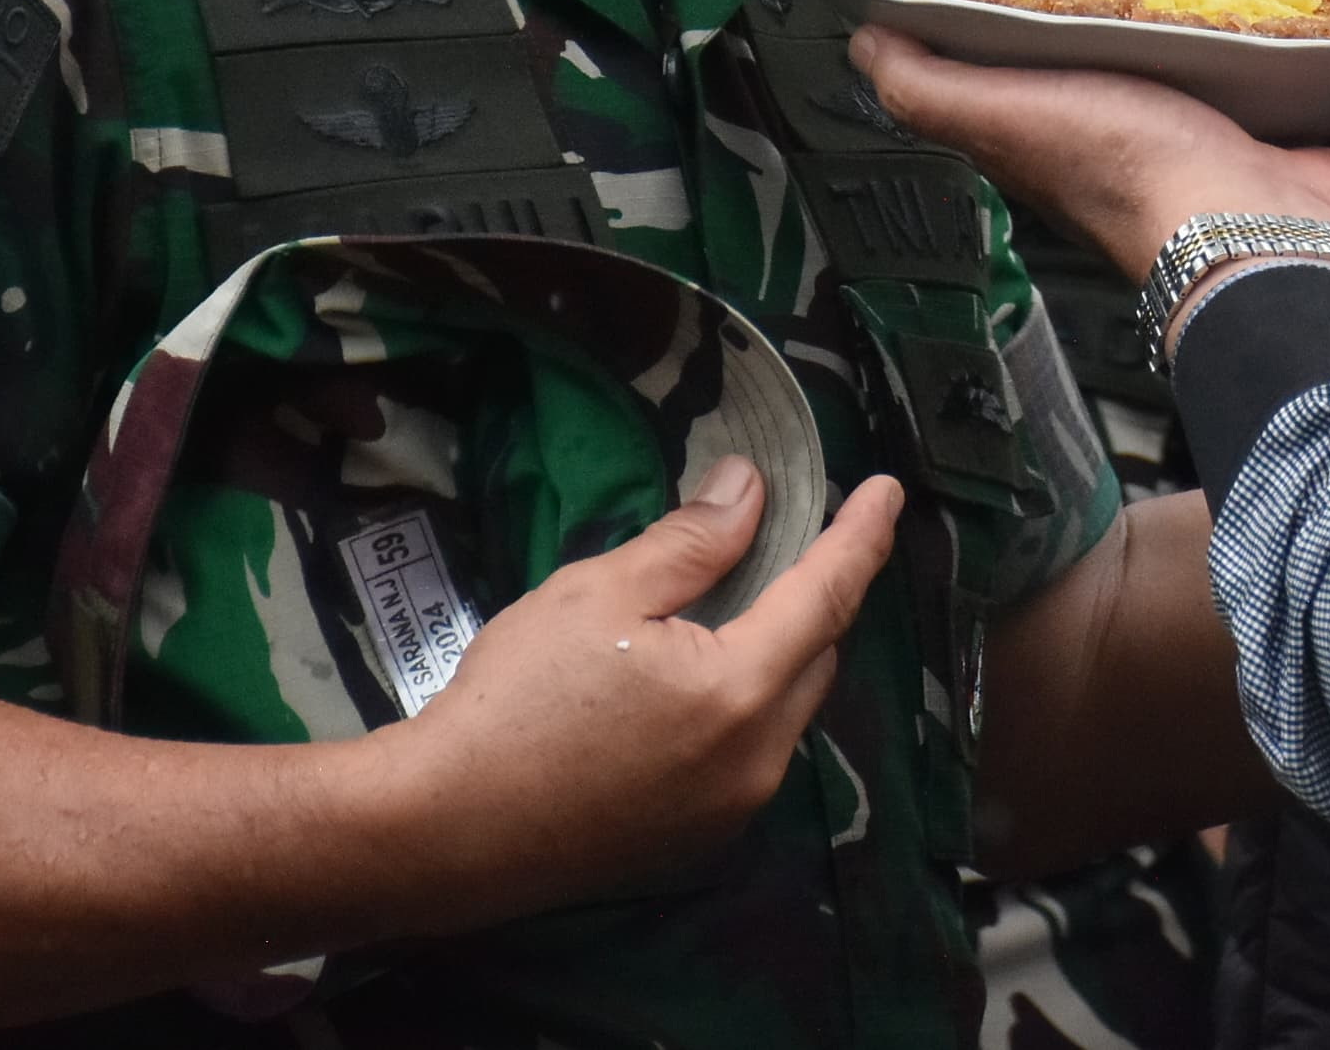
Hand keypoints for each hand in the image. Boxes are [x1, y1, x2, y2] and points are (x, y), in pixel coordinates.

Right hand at [381, 460, 904, 917]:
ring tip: (749, 599)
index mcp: (742, 690)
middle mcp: (758, 758)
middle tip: (802, 538)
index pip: (829, 594)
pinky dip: (745, 703)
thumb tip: (750, 492)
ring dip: (782, 652)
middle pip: (818, 657)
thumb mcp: (600, 595)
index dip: (863, 535)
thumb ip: (691, 543)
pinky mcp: (693, 838)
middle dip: (821, 595)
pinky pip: (749, 752)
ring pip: (786, 709)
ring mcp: (730, 809)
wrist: (440, 832)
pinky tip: (701, 677)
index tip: (889, 491)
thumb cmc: (514, 701)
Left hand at [849, 29, 1329, 277]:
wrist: (1255, 229)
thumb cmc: (1132, 170)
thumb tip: (863, 42)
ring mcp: (1249, 142)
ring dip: (1285, 43)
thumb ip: (939, 87)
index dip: (1062, 19)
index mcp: (1090, 124)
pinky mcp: (1320, 147)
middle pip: (1171, 62)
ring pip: (1265, 78)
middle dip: (1186, 19)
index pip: (1069, 63)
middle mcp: (1166, 133)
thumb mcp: (1016, 114)